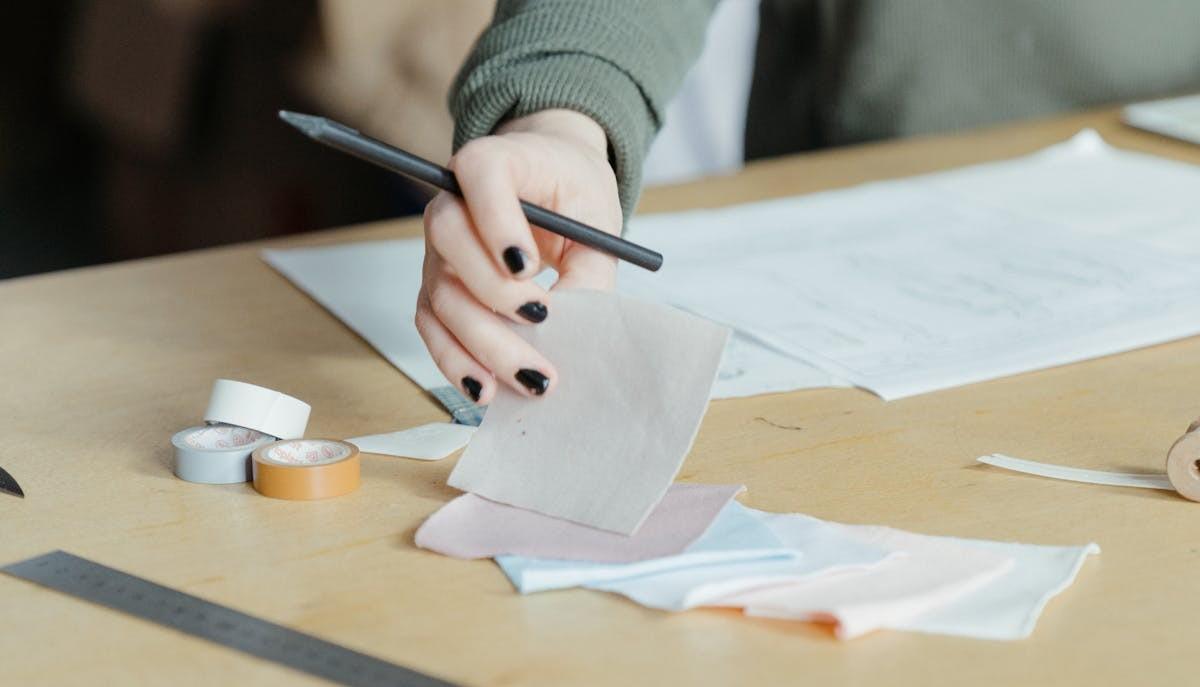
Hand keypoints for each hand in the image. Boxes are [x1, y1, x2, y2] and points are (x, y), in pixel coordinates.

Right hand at [416, 109, 621, 403]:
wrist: (550, 185)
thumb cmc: (573, 195)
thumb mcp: (597, 220)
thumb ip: (589, 267)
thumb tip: (573, 330)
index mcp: (495, 162)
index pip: (480, 178)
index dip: (496, 222)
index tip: (528, 266)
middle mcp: (452, 202)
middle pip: (450, 242)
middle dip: (494, 292)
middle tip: (542, 322)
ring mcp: (437, 249)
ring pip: (440, 295)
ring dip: (481, 343)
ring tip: (528, 378)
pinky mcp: (436, 288)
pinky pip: (433, 327)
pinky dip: (456, 361)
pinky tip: (486, 389)